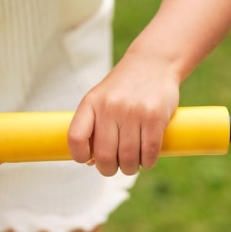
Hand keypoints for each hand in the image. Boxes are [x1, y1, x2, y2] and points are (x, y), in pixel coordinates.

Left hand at [67, 55, 179, 176]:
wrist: (153, 62)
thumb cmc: (124, 86)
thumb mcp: (102, 98)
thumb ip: (94, 126)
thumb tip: (91, 162)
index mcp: (91, 103)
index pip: (75, 138)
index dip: (79, 156)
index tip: (88, 159)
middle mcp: (110, 107)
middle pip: (104, 156)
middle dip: (109, 169)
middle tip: (115, 166)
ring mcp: (133, 112)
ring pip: (128, 158)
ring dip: (130, 168)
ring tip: (132, 163)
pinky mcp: (155, 117)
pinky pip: (149, 152)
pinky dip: (147, 162)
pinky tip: (146, 158)